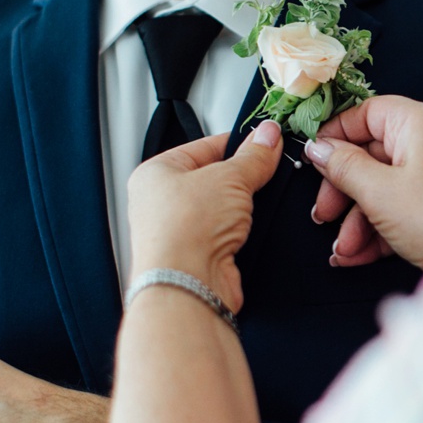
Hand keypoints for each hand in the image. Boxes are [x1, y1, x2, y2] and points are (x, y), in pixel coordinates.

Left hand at [127, 121, 284, 311]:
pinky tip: (254, 228)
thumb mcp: (229, 178)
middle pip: (214, 178)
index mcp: (156, 173)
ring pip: (222, 208)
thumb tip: (267, 136)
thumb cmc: (183, 231)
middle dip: (242, 177)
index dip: (237, 143)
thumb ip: (253, 156)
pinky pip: (228, 234)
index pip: (203, 146)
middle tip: (266, 169)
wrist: (186, 286)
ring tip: (258, 202)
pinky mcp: (199, 256)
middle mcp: (162, 203)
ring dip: (243, 207)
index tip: (265, 141)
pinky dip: (244, 231)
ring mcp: (180, 232)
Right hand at [305, 96, 422, 269]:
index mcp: (422, 123)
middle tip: (323, 215)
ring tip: (343, 250)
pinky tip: (358, 255)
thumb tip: (319, 147)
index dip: (337, 134)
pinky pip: (403, 205)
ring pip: (385, 186)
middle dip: (343, 191)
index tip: (314, 157)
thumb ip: (343, 166)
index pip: (369, 112)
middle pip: (373, 154)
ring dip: (357, 219)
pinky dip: (380, 228)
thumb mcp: (378, 192)